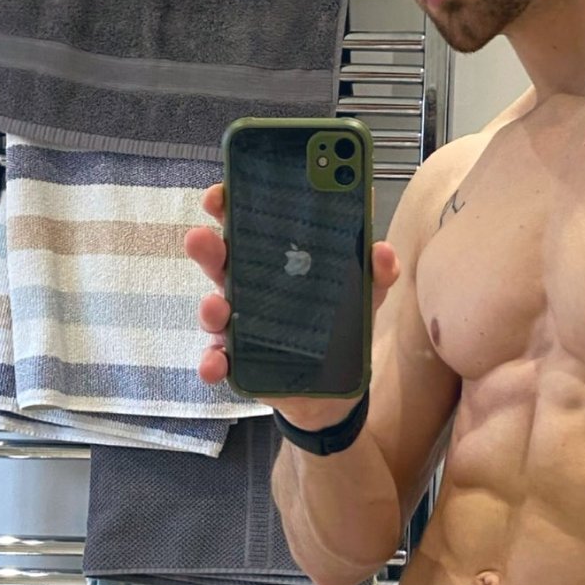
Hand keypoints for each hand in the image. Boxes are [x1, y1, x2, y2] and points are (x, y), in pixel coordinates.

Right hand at [182, 182, 399, 430]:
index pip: (246, 225)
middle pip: (222, 262)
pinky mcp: (239, 363)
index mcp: (274, 263)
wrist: (332, 392)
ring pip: (216, 310)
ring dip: (210, 308)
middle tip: (201, 237)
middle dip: (209, 247)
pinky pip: (219, 360)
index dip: (231, 205)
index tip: (222, 192)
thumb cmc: (337, 329)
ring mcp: (239, 327)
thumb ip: (374, 275)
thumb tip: (383, 253)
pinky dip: (214, 362)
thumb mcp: (362, 298)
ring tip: (217, 309)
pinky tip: (218, 364)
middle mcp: (248, 290)